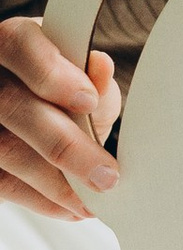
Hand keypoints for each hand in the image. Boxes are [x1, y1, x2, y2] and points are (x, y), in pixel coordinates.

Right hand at [0, 16, 120, 220]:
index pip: (18, 45)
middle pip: (12, 106)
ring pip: (3, 151)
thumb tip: (100, 69)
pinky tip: (68, 208)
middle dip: (64, 146)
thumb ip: (91, 75)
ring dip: (53, 185)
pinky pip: (0, 182)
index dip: (50, 72)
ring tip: (92, 201)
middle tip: (105, 175)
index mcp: (10, 41)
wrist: (28, 101)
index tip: (87, 100)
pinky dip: (38, 200)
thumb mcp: (77, 71)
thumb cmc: (57, 82)